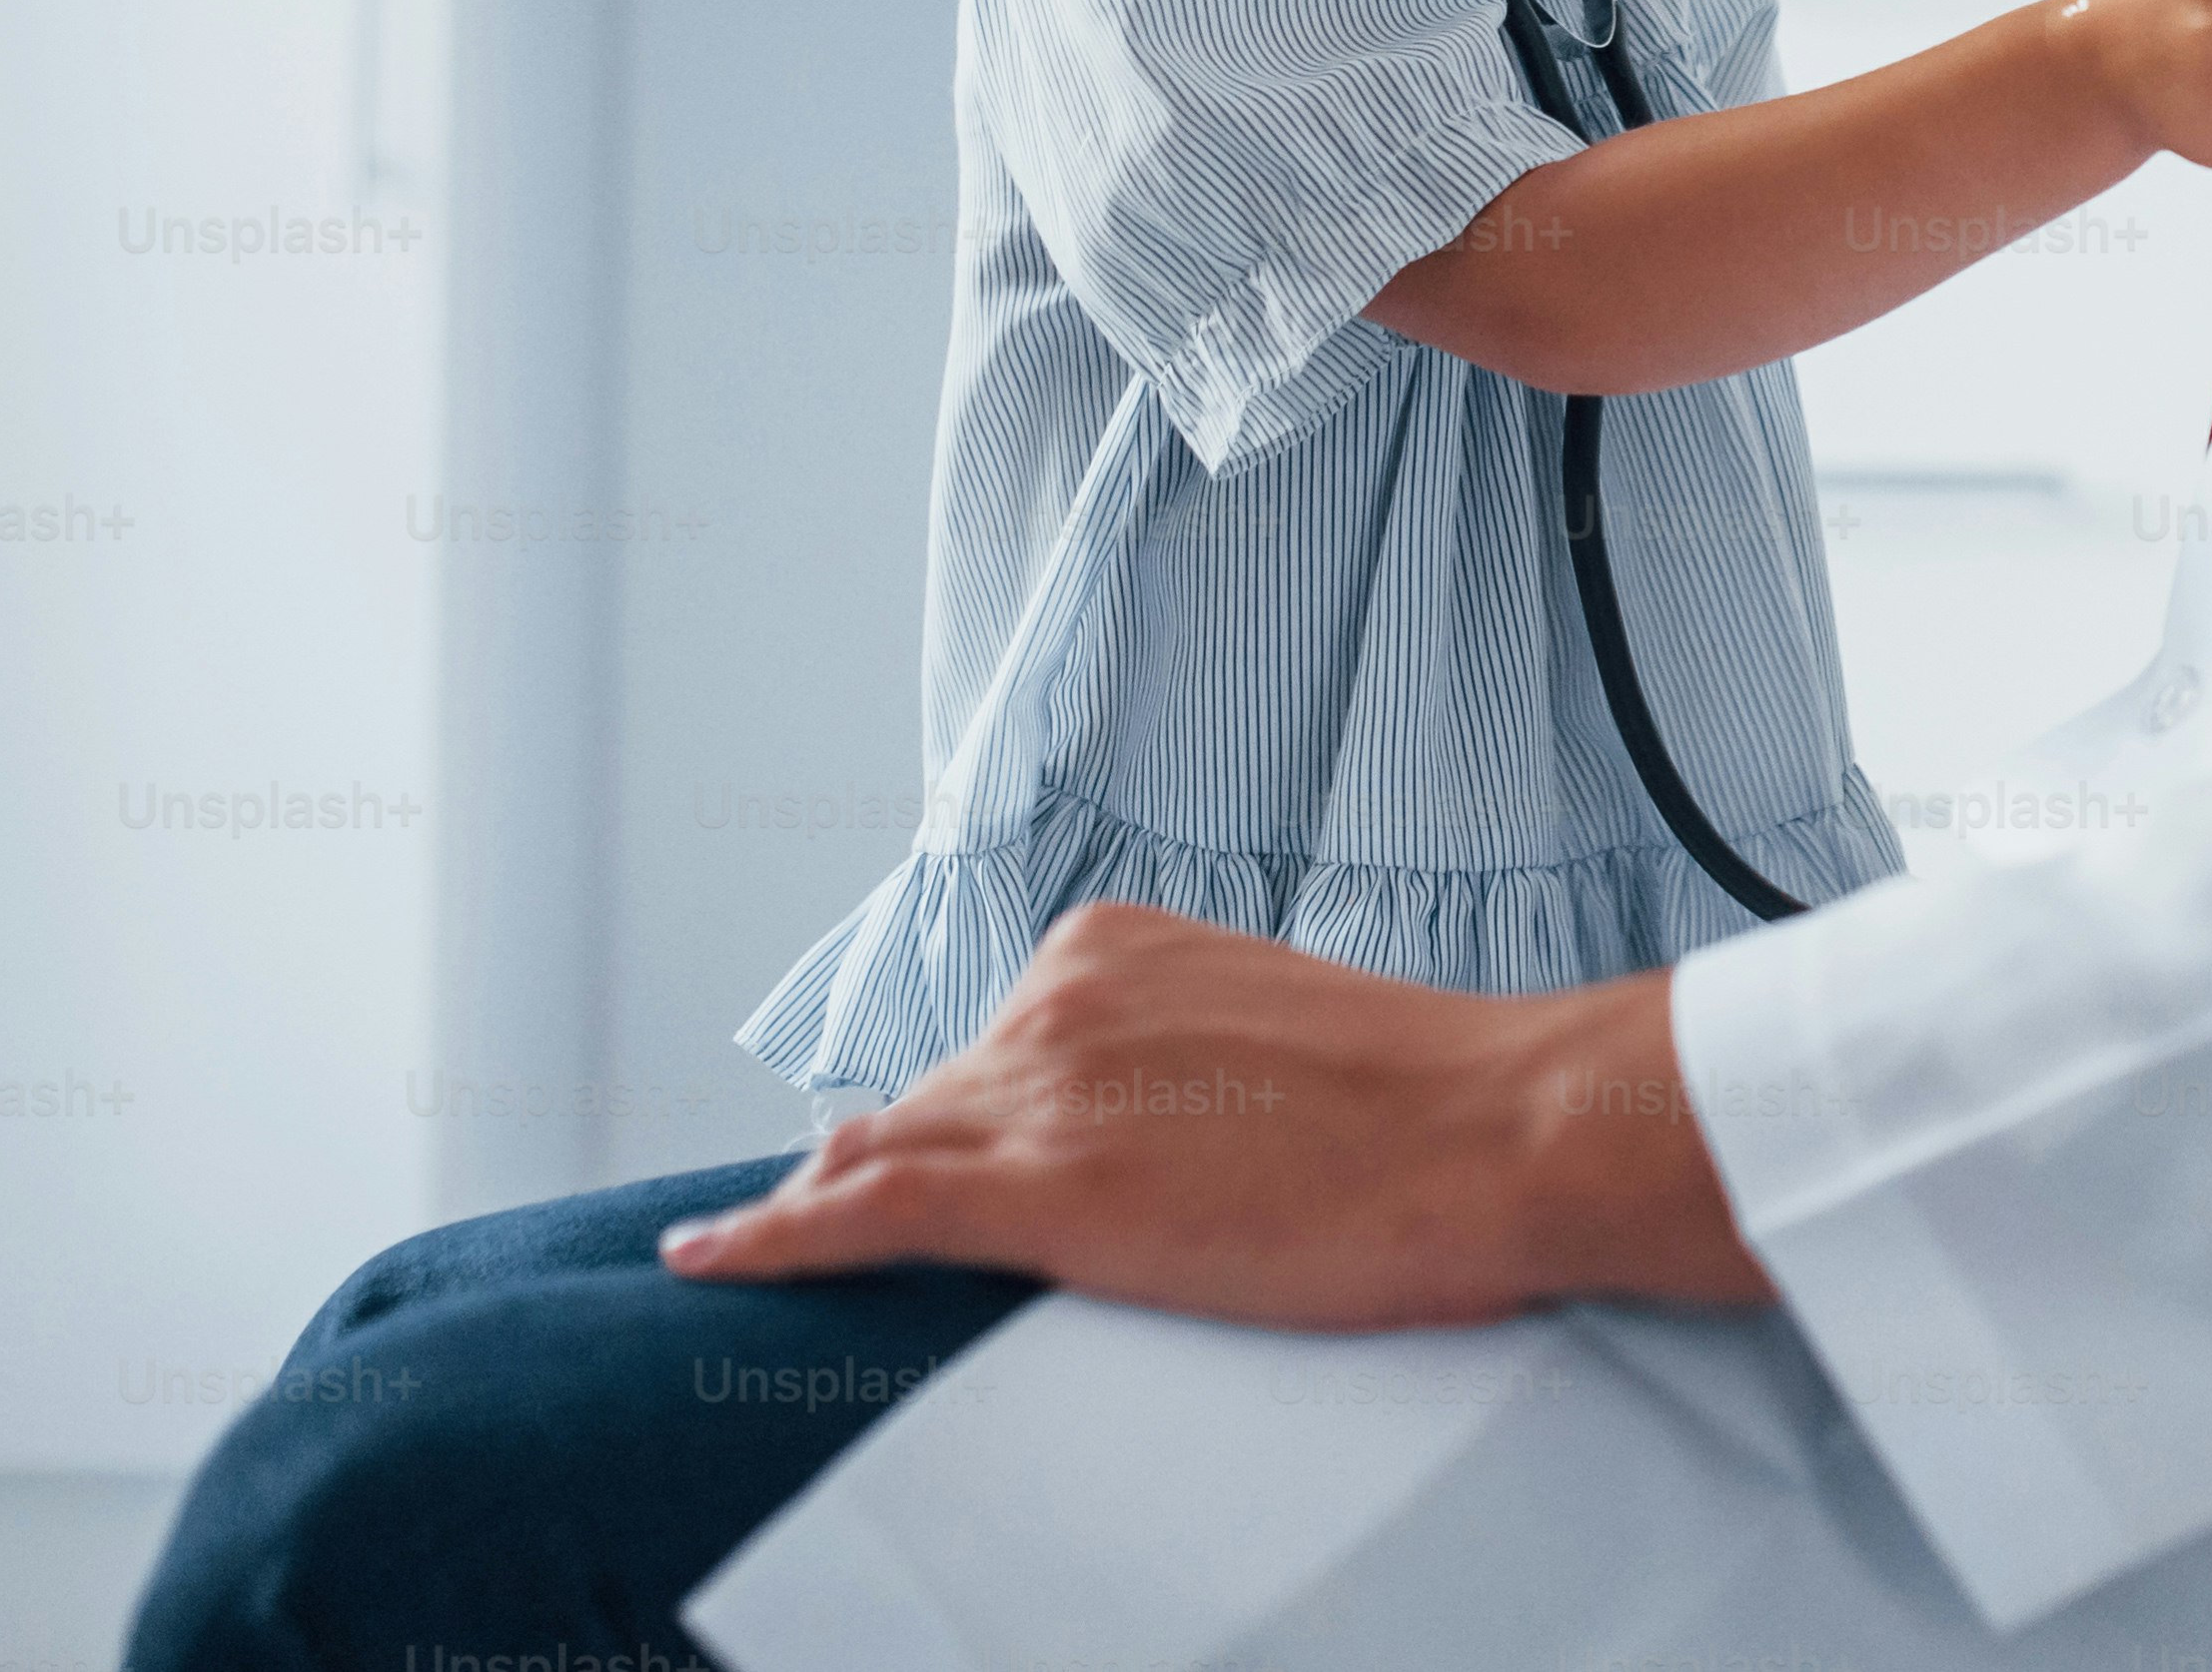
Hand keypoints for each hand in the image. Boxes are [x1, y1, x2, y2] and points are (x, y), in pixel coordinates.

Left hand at [656, 903, 1765, 1321]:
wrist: (1499, 1129)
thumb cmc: (1431, 1105)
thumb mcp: (1281, 1046)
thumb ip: (1188, 1066)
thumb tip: (1162, 1132)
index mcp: (1119, 949)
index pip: (988, 1051)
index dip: (945, 1123)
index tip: (912, 1162)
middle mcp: (1059, 1000)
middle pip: (923, 1108)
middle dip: (877, 1172)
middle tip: (819, 1234)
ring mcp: (1043, 1092)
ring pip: (878, 1161)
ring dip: (809, 1212)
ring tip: (739, 1253)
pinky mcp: (1040, 1192)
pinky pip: (864, 1219)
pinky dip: (772, 1241)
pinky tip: (712, 1261)